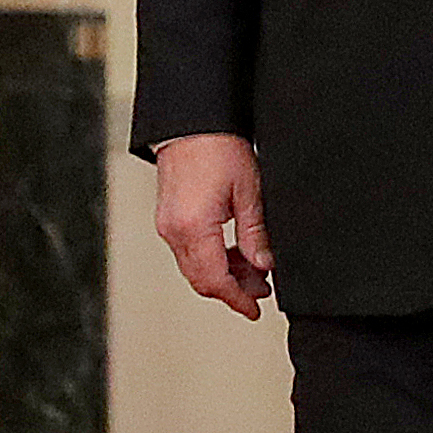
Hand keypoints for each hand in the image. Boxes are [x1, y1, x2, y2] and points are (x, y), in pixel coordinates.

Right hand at [153, 132, 272, 318]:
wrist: (192, 122)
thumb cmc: (218, 147)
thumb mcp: (249, 192)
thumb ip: (255, 234)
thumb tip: (264, 265)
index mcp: (194, 227)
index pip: (215, 281)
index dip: (237, 300)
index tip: (255, 310)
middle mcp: (174, 230)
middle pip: (202, 280)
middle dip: (233, 290)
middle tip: (261, 290)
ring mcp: (168, 225)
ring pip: (195, 267)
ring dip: (223, 274)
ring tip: (253, 269)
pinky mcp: (169, 218)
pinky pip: (189, 251)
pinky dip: (211, 259)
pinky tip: (234, 253)